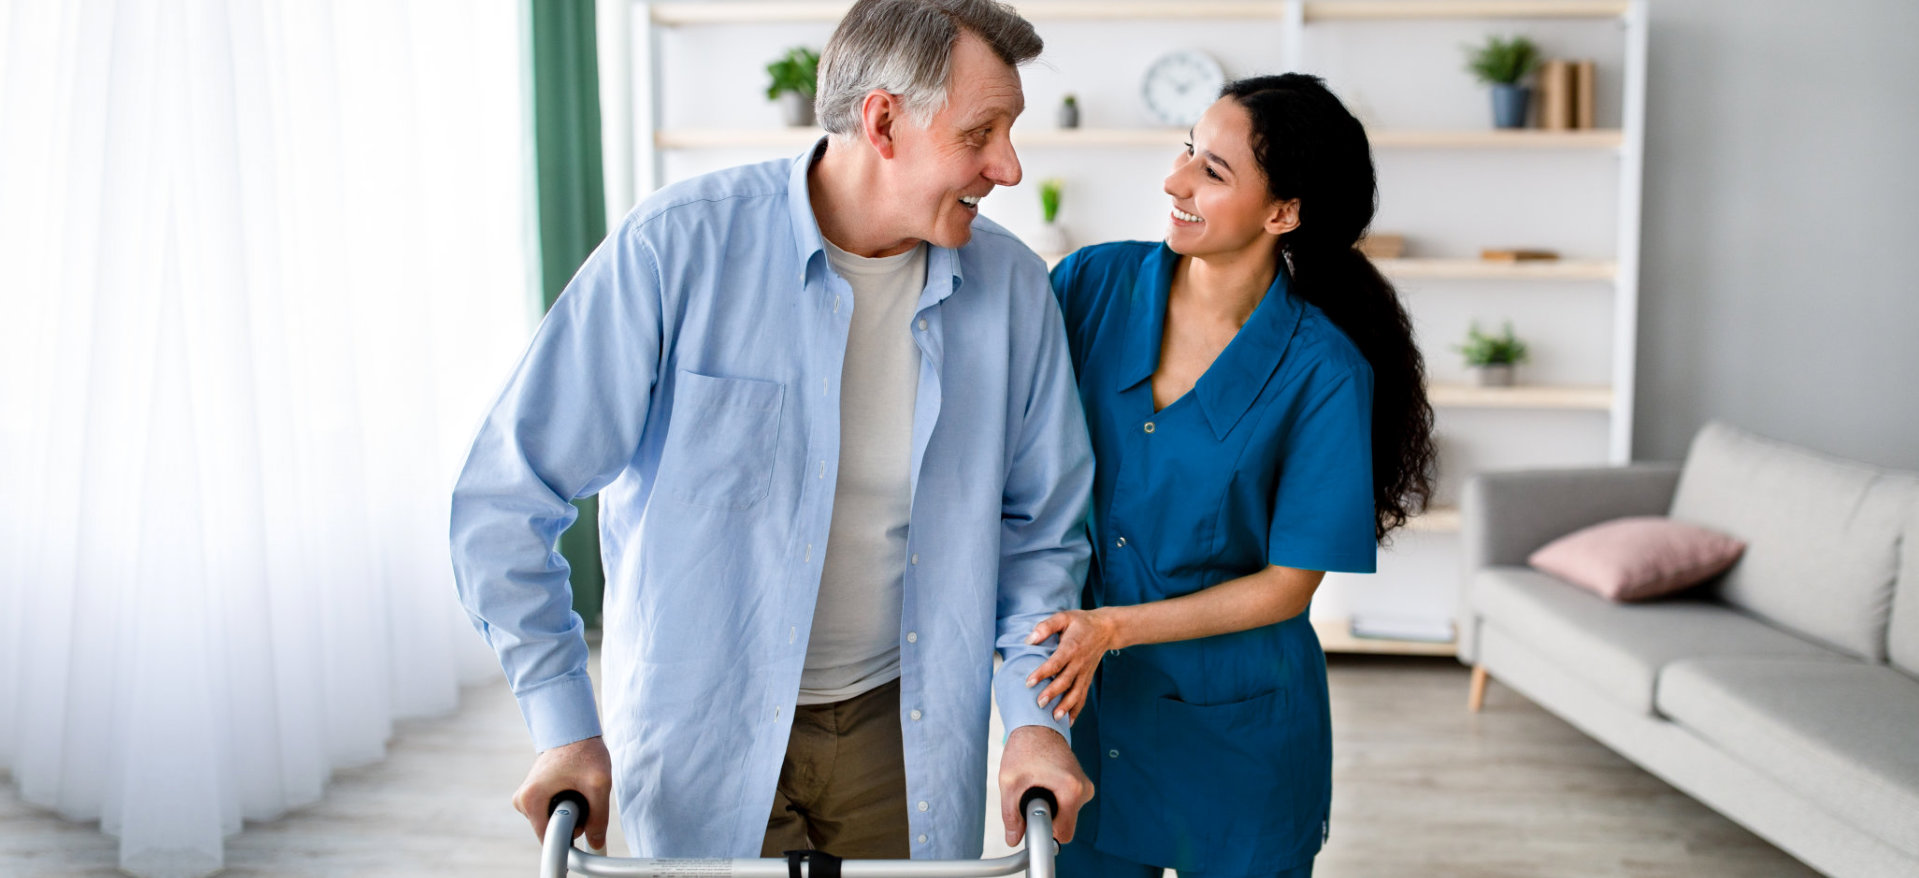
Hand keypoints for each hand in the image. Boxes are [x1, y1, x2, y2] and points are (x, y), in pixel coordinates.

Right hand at [513, 736, 612, 850]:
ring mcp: (524, 798)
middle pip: (550, 830)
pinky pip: (549, 813)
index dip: (569, 840)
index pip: (548, 839)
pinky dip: (564, 806)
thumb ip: (598, 817)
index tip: (584, 833)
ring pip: (551, 821)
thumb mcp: (599, 784)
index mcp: (530, 799)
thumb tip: (596, 844)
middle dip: (571, 821)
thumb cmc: (584, 751)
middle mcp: (521, 800)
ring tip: (577, 788)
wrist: (574, 730)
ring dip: (569, 812)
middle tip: (584, 797)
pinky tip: (571, 787)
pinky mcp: (531, 796)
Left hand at [997, 725, 1093, 846]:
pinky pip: (1068, 805)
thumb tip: (1013, 839)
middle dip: (1045, 819)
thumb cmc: (1025, 748)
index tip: (1030, 825)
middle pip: (1064, 825)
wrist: (1038, 726)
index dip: (1043, 834)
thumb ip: (1010, 814)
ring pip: (1066, 816)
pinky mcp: (1082, 785)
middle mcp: (1084, 789)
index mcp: (1072, 789)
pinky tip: (1043, 785)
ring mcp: (1085, 787)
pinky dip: (1054, 801)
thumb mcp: (1011, 781)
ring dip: (1049, 809)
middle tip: (1028, 800)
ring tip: (1035, 787)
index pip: (1063, 834)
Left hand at [1026, 608, 1122, 722]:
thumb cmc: (1080, 623)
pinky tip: (1068, 722)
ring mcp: (1085, 673)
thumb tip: (1029, 640)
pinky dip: (1076, 710)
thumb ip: (1046, 627)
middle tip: (1039, 704)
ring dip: (1066, 706)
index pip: (1056, 663)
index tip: (1029, 683)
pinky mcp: (1087, 679)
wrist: (1106, 629)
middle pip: (1065, 681)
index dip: (1042, 673)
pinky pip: (1083, 696)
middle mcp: (1079, 663)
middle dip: (1052, 694)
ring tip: (1055, 718)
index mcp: (1071, 648)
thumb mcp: (1063, 617)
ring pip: (1076, 693)